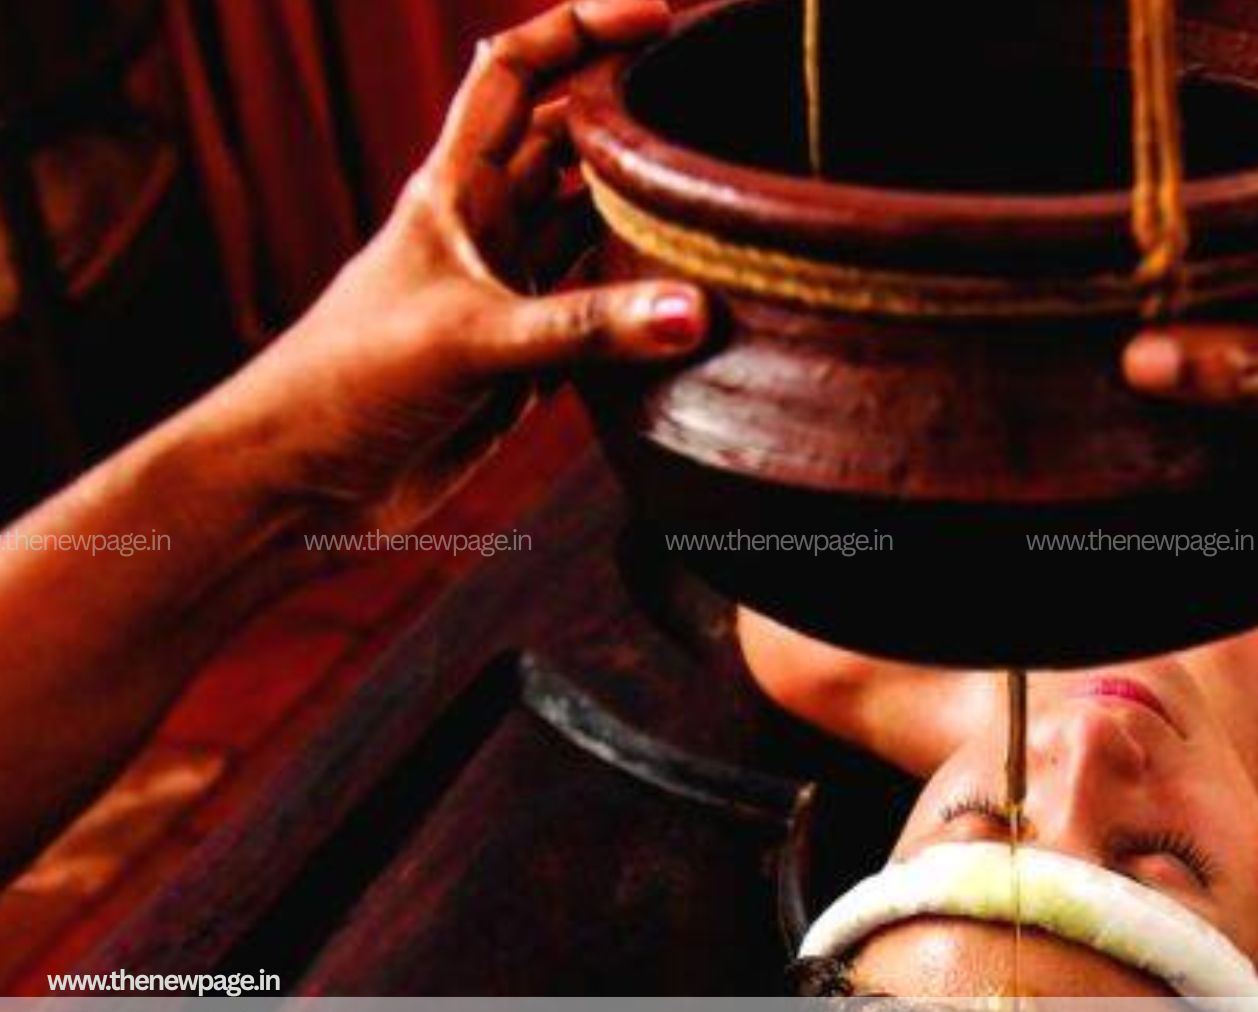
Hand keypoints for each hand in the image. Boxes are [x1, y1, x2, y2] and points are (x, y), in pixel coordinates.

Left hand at [204, 0, 705, 530]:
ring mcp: (507, 297)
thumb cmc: (348, 385)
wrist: (295, 484)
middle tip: (723, 109)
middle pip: (572, 145)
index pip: (518, 72)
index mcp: (454, 191)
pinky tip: (696, 310)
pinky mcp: (524, 365)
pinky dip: (644, 310)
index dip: (581, 29)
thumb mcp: (469, 340)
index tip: (660, 17)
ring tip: (727, 206)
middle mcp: (485, 232)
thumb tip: (699, 309)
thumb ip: (585, 326)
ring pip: (592, 230)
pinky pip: (600, 316)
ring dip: (648, 218)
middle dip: (636, 118)